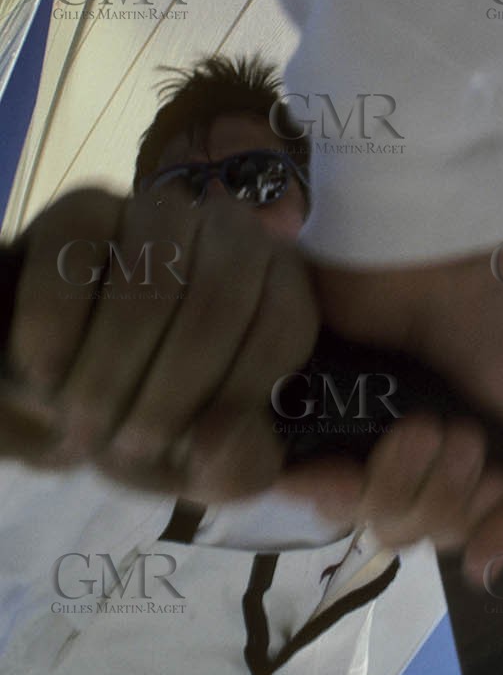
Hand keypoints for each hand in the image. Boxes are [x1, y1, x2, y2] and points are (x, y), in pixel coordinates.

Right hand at [1, 186, 318, 498]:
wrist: (58, 381)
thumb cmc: (144, 412)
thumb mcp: (198, 459)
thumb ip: (236, 464)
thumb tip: (223, 445)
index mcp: (277, 283)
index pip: (284, 322)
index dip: (240, 396)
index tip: (194, 457)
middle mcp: (228, 232)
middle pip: (218, 303)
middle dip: (167, 393)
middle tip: (123, 448)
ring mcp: (155, 213)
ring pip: (148, 283)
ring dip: (109, 371)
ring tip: (82, 424)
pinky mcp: (84, 210)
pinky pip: (75, 257)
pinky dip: (55, 326)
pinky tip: (46, 373)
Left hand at [289, 242, 502, 583]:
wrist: (433, 253)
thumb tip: (485, 571)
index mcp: (480, 450)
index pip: (468, 533)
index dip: (480, 518)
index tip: (492, 471)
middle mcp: (423, 450)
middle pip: (420, 532)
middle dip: (445, 494)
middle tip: (455, 430)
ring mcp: (366, 433)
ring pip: (370, 518)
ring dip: (401, 479)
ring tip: (416, 423)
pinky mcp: (313, 418)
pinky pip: (309, 490)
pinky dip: (323, 492)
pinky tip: (339, 471)